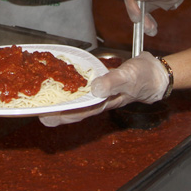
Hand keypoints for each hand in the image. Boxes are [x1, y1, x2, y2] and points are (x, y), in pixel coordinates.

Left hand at [39, 52, 168, 125]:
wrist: (156, 73)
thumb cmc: (143, 77)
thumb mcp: (128, 77)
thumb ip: (112, 83)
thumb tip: (94, 89)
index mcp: (103, 103)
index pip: (78, 112)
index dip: (61, 115)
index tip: (44, 117)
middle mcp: (98, 100)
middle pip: (73, 108)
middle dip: (55, 110)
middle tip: (35, 110)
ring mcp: (99, 92)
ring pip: (76, 98)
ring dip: (61, 98)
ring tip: (42, 97)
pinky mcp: (100, 82)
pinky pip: (83, 86)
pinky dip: (72, 84)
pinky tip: (62, 79)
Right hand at [124, 0, 190, 35]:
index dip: (131, 7)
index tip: (138, 17)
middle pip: (132, 6)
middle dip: (139, 18)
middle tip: (147, 27)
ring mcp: (142, 0)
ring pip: (138, 14)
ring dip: (143, 23)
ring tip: (152, 31)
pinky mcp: (147, 6)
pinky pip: (144, 17)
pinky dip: (148, 24)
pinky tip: (153, 29)